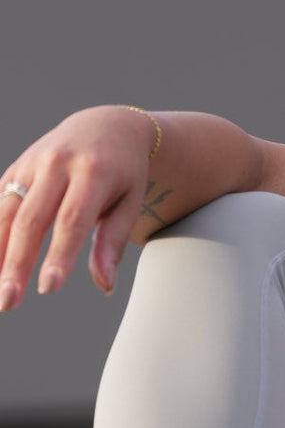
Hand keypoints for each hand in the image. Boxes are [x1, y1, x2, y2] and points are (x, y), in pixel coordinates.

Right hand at [0, 105, 156, 310]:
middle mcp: (56, 164)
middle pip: (31, 220)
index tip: (48, 288)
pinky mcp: (16, 169)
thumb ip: (113, 242)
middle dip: (16, 263)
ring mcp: (31, 164)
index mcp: (92, 172)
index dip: (58, 255)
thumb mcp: (130, 202)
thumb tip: (104, 285)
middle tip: (8, 302)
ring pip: (5, 213)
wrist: (106, 126)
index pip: (71, 220)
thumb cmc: (124, 172)